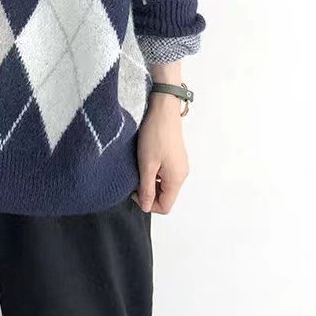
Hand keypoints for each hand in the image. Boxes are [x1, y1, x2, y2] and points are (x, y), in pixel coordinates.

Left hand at [132, 91, 188, 213]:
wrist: (163, 109)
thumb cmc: (155, 135)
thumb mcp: (147, 164)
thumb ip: (147, 188)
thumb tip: (145, 207)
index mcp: (177, 179)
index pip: (165, 206)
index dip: (148, 204)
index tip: (134, 190)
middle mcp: (182, 174)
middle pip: (165, 196)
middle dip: (149, 192)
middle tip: (134, 177)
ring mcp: (179, 164)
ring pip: (164, 184)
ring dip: (151, 180)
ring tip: (139, 165)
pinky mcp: (175, 156)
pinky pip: (165, 172)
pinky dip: (154, 171)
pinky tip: (145, 159)